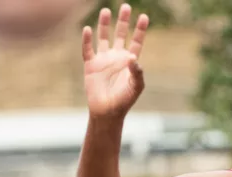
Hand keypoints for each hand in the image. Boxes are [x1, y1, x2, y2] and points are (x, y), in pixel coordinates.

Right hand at [82, 3, 148, 117]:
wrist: (107, 111)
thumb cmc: (124, 100)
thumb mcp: (136, 87)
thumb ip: (137, 72)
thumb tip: (133, 57)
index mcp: (129, 62)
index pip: (136, 41)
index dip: (140, 30)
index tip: (144, 17)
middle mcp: (116, 57)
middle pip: (120, 34)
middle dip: (123, 21)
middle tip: (126, 6)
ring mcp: (103, 60)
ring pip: (103, 37)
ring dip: (104, 25)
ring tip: (106, 10)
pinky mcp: (90, 65)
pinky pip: (87, 49)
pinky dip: (87, 40)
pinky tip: (88, 29)